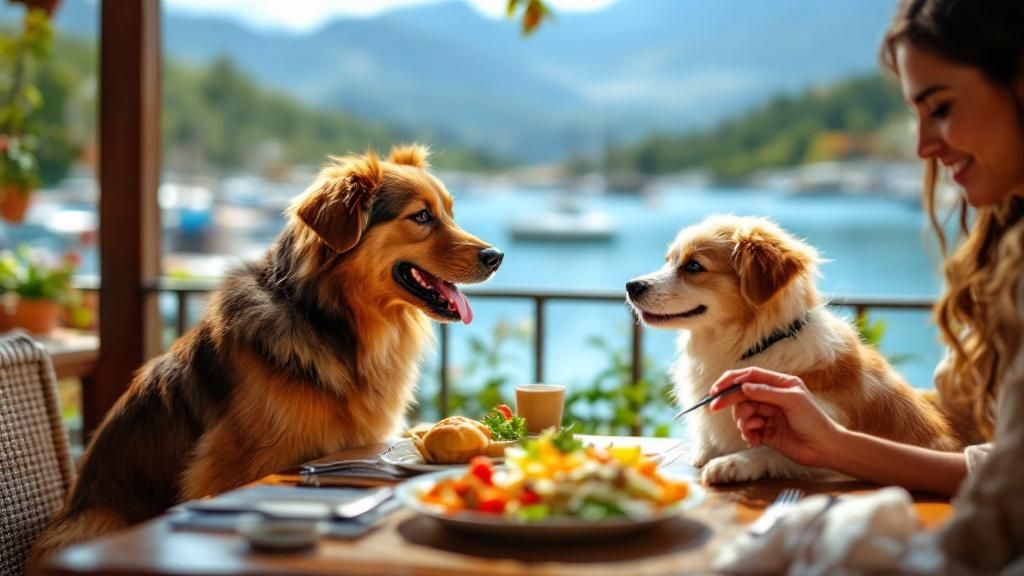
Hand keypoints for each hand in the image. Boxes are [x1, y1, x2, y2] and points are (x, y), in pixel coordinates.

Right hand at [709, 367, 844, 467]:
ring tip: (753, 430)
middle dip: (729, 401)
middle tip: (714, 407)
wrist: (824, 448)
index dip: (731, 380)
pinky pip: (747, 430)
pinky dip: (748, 434)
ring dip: (743, 422)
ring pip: (742, 413)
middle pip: (741, 395)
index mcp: (779, 384)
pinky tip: (755, 440)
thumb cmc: (815, 421)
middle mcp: (771, 398)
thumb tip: (743, 387)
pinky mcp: (765, 432)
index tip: (717, 388)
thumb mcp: (792, 400)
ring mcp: (767, 415)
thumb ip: (766, 392)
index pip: (750, 376)